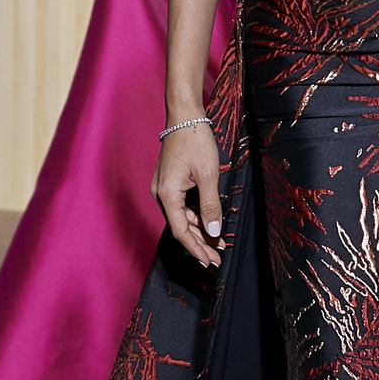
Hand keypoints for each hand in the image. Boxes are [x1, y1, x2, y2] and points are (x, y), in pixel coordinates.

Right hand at [152, 121, 224, 268]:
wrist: (184, 116)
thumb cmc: (196, 141)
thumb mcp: (208, 175)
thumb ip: (210, 206)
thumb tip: (213, 232)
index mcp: (167, 195)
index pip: (181, 232)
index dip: (196, 249)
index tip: (210, 263)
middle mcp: (161, 194)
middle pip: (181, 227)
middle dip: (199, 244)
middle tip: (217, 259)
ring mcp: (164, 188)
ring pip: (182, 217)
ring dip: (199, 231)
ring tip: (218, 243)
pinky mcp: (170, 182)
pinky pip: (182, 206)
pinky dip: (195, 216)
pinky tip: (209, 223)